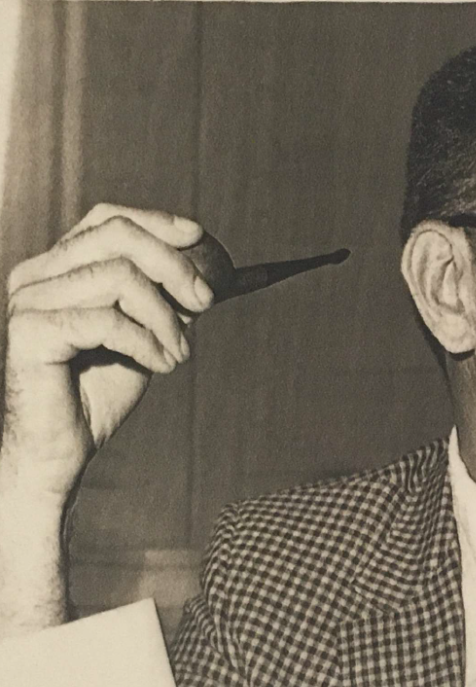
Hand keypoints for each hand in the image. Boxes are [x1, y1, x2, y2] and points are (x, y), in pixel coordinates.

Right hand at [0, 204, 215, 504]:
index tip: (202, 238)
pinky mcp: (31, 332)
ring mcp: (29, 300)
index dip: (160, 223)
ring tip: (180, 353)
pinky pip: (107, 320)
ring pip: (119, 276)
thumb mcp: (149, 331)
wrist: (64, 448)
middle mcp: (37, 274)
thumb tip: (215, 264)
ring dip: (165, 317)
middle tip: (207, 301)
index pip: (110, 219)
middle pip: (116, 235)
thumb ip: (170, 296)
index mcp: (59, 266)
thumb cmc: (102, 389)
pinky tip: (161, 365)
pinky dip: (147, 342)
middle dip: (174, 264)